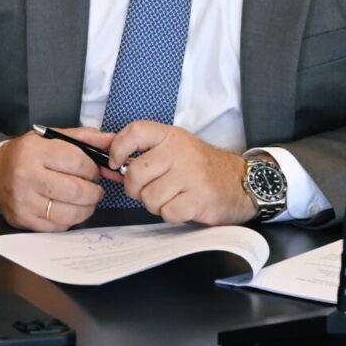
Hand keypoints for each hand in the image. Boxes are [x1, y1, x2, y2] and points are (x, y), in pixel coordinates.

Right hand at [0, 128, 109, 230]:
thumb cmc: (25, 155)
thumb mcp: (50, 138)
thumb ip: (84, 138)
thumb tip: (112, 141)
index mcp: (35, 151)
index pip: (79, 162)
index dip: (93, 169)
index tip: (91, 170)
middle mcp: (27, 176)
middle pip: (77, 191)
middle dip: (94, 191)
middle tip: (92, 187)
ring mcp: (24, 201)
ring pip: (71, 213)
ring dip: (86, 207)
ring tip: (84, 199)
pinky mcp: (23, 219)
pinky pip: (59, 226)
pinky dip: (70, 219)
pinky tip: (67, 208)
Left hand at [107, 122, 255, 224]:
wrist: (240, 182)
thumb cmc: (200, 167)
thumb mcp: (174, 149)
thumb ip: (143, 151)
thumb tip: (106, 158)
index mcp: (170, 136)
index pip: (134, 132)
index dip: (117, 148)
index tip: (115, 163)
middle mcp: (180, 152)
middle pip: (135, 173)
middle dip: (136, 188)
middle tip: (148, 189)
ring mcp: (191, 175)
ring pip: (149, 196)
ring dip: (155, 203)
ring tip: (170, 196)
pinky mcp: (199, 199)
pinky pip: (167, 212)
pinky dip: (171, 214)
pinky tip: (182, 205)